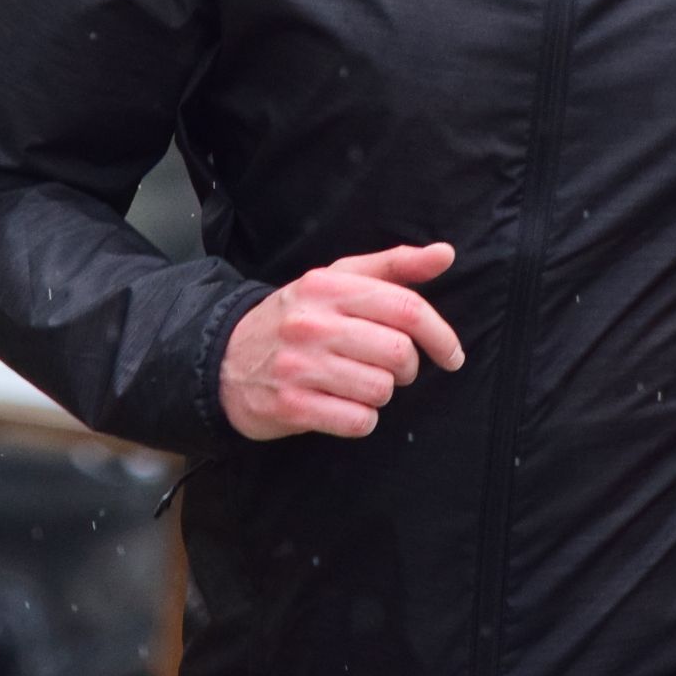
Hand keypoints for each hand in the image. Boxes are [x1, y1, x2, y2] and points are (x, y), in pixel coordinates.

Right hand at [219, 241, 463, 439]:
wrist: (224, 358)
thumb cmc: (295, 319)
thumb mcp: (337, 280)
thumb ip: (393, 267)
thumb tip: (445, 253)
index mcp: (328, 286)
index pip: (406, 308)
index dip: (440, 335)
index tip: (451, 354)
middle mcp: (312, 322)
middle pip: (399, 353)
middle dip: (407, 368)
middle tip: (394, 369)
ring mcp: (299, 365)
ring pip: (381, 390)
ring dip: (382, 393)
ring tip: (360, 383)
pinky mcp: (290, 405)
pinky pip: (357, 421)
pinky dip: (361, 419)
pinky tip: (344, 406)